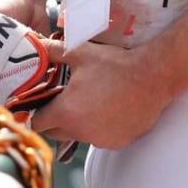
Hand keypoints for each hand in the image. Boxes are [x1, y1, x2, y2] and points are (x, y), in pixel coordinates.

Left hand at [30, 39, 164, 150]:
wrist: (153, 77)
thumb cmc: (115, 65)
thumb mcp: (79, 52)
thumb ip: (51, 50)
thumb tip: (35, 44)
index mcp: (66, 112)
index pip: (37, 123)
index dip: (36, 111)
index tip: (41, 101)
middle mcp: (81, 132)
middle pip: (55, 132)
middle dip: (55, 118)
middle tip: (63, 98)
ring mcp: (100, 140)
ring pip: (78, 135)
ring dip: (78, 122)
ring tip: (89, 99)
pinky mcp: (117, 142)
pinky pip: (99, 138)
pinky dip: (98, 127)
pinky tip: (107, 108)